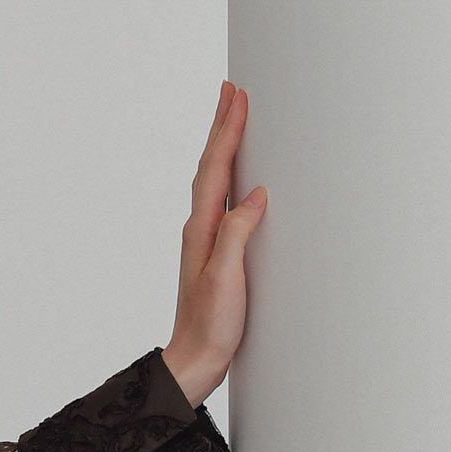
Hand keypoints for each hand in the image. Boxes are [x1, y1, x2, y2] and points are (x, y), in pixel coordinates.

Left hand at [163, 78, 264, 405]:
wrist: (195, 359)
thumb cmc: (211, 325)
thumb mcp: (226, 278)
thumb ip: (237, 234)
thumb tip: (255, 193)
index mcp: (202, 228)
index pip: (216, 167)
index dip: (227, 130)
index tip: (237, 96)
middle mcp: (201, 227)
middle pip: (212, 164)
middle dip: (223, 126)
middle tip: (231, 91)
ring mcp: (207, 239)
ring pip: (216, 178)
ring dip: (225, 146)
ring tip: (233, 119)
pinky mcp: (217, 252)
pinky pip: (224, 199)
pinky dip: (231, 176)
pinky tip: (239, 178)